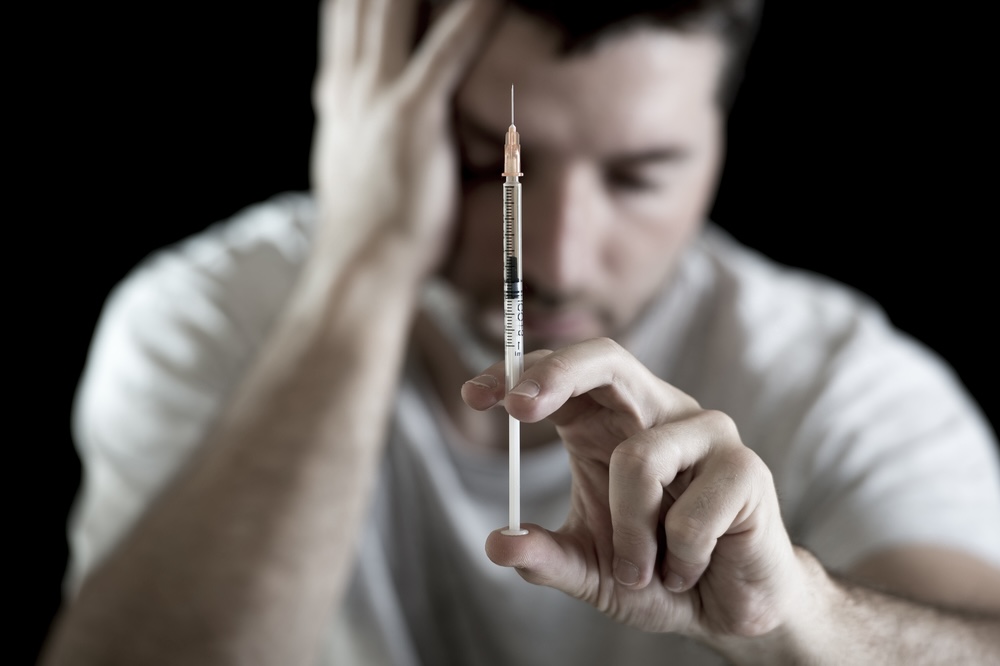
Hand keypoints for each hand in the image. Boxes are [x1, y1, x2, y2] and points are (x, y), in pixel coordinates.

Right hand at [310, 0, 499, 278]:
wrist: (357, 272)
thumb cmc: (365, 227)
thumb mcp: (347, 161)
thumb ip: (349, 118)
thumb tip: (341, 95)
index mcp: (339, 91)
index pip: (347, 10)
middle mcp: (352, 82)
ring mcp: (379, 98)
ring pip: (398, 7)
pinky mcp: (412, 121)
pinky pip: (446, 50)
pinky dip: (471, 11)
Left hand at [462, 338, 804, 639]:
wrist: (727, 611)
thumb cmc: (655, 575)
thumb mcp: (591, 570)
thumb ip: (546, 558)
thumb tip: (497, 544)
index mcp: (611, 424)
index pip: (562, 376)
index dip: (517, 374)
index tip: (474, 395)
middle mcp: (658, 414)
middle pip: (608, 358)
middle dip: (558, 374)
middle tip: (518, 407)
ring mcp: (707, 435)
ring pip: (639, 457)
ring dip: (629, 532)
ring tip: (641, 571)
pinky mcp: (746, 468)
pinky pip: (691, 512)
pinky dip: (679, 557)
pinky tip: (690, 569)